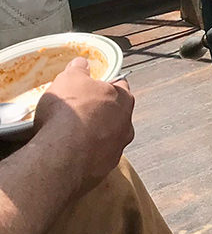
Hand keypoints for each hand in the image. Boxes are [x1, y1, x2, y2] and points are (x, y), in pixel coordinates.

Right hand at [33, 59, 134, 195]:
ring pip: (109, 138)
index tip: (93, 87)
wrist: (62, 156)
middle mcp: (127, 125)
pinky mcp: (105, 170)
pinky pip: (97, 159)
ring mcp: (117, 149)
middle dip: (101, 113)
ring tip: (72, 136)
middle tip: (80, 112)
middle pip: (116, 114)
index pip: (120, 86)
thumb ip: (79, 69)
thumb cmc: (69, 111)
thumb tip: (82, 63)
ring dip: (95, 136)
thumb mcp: (69, 79)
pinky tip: (71, 154)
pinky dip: (87, 155)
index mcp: (123, 99)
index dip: (106, 85)